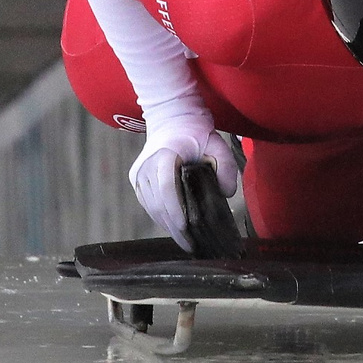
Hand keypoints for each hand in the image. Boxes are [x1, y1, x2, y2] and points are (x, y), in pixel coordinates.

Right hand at [128, 108, 237, 251]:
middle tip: (191, 245)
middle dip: (174, 228)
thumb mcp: (217, 143)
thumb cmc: (195, 131)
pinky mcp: (137, 179)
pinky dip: (161, 217)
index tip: (186, 228)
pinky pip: (148, 204)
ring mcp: (138, 173)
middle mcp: (146, 165)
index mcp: (164, 154)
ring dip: (167, 225)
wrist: (171, 117)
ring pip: (151, 207)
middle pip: (158, 204)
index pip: (167, 188)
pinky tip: (174, 227)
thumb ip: (225, 166)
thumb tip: (226, 193)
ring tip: (185, 241)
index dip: (175, 211)